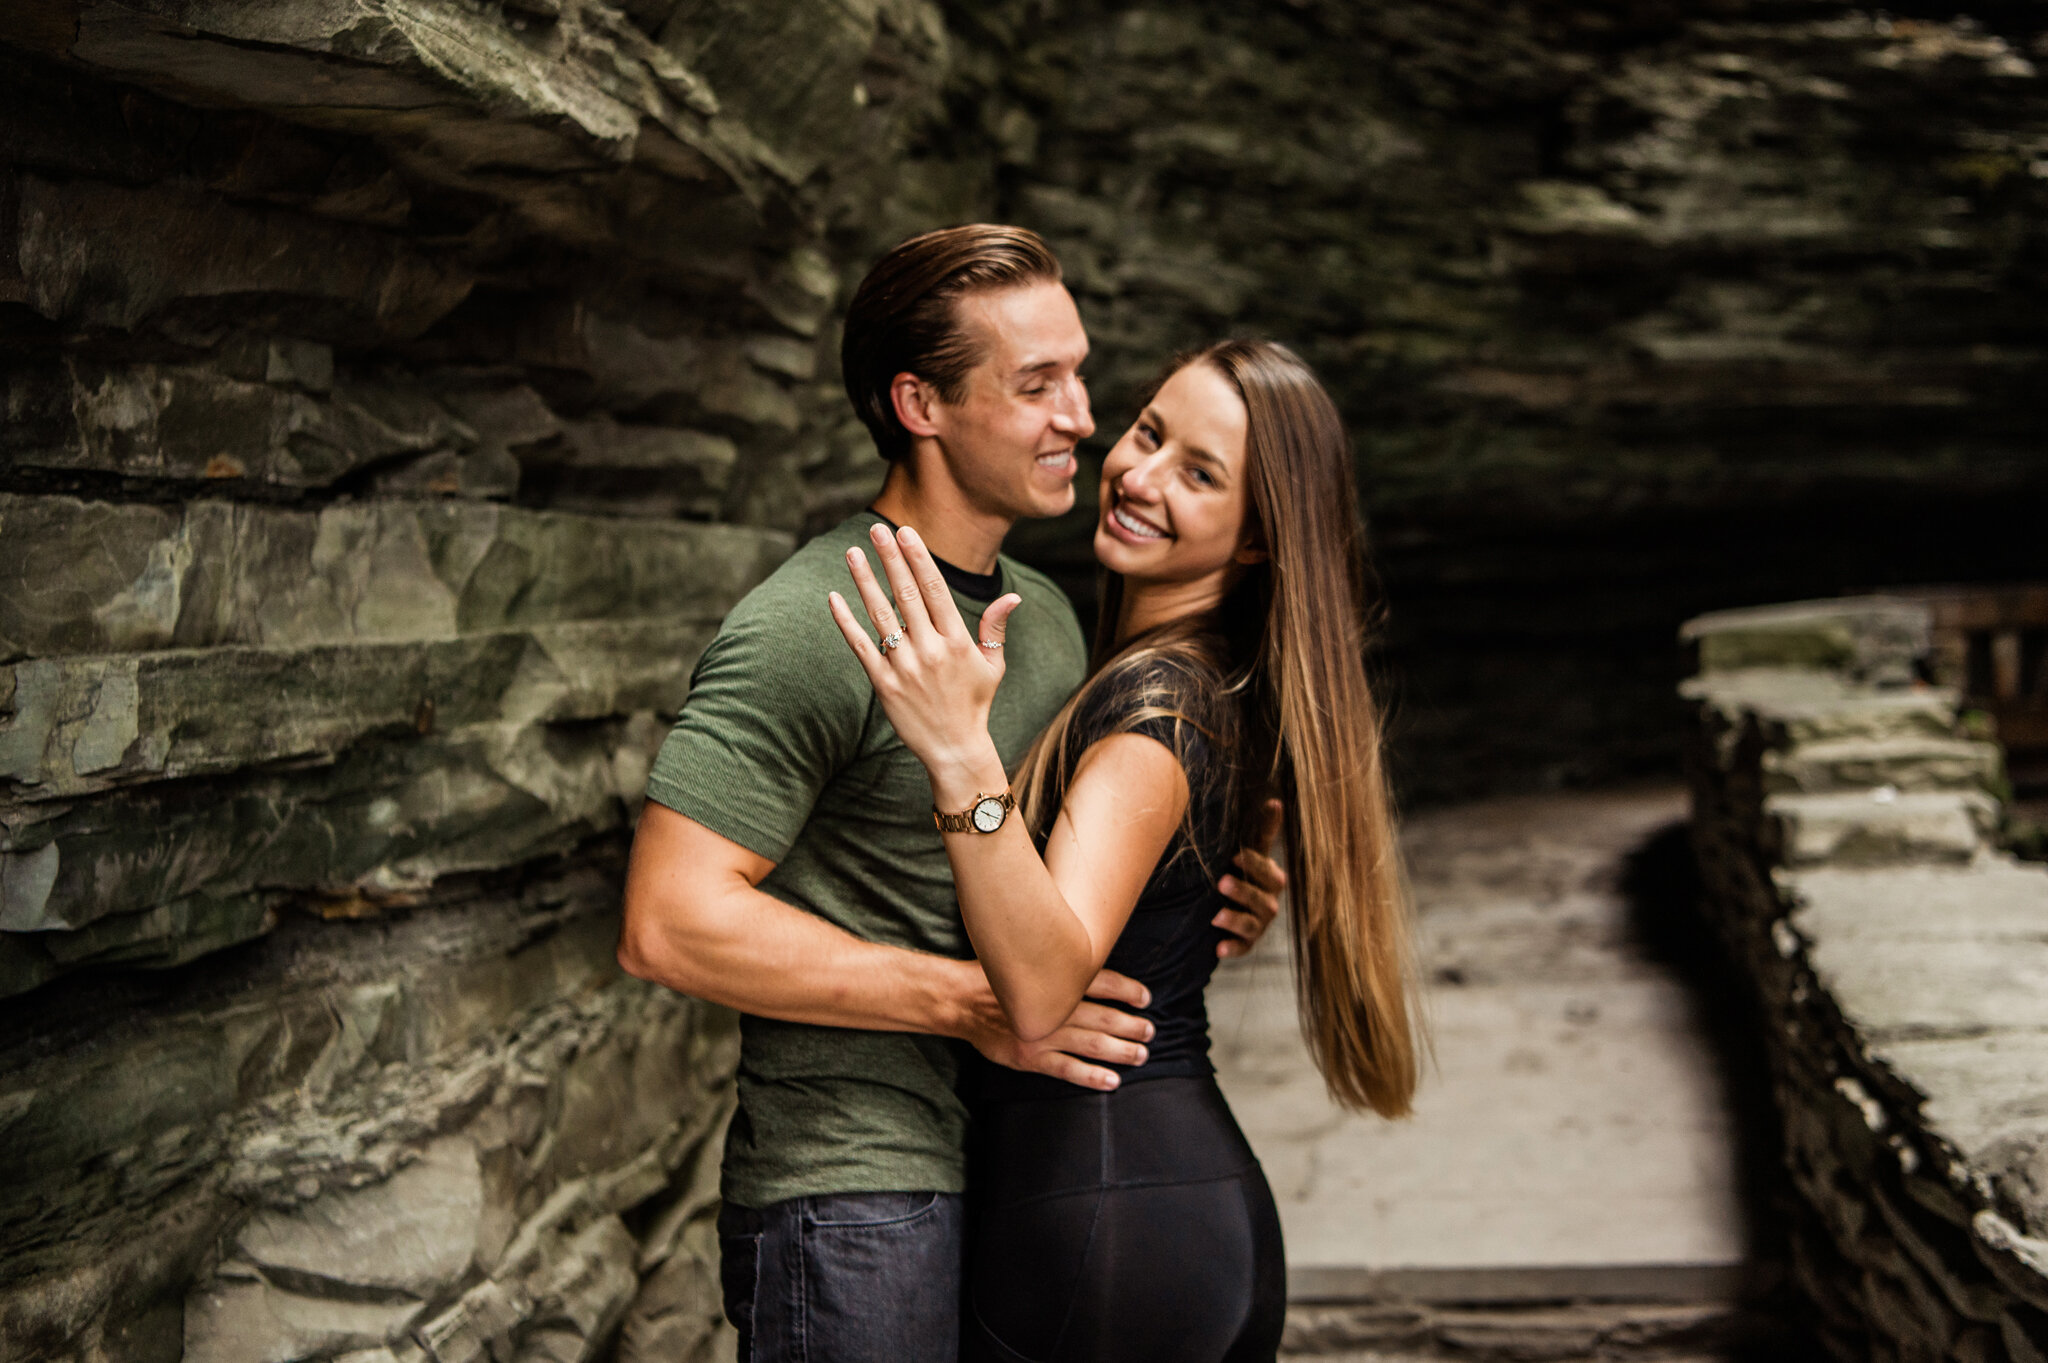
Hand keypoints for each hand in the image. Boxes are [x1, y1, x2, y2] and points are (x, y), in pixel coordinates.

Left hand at [828, 523, 1016, 787]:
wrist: (954, 749)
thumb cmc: (974, 704)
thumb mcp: (993, 666)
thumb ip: (995, 629)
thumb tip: (1012, 598)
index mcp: (957, 640)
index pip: (935, 589)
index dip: (918, 558)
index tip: (906, 533)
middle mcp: (931, 649)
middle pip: (907, 594)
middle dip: (890, 557)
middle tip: (876, 528)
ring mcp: (905, 667)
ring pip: (881, 615)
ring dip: (865, 581)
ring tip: (852, 553)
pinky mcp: (884, 684)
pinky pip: (861, 646)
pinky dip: (846, 622)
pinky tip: (835, 597)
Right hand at [954, 965, 1154, 1091]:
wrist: (960, 1000)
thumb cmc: (993, 977)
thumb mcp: (1025, 959)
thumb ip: (1055, 964)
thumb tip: (1086, 961)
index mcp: (1053, 981)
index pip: (1099, 982)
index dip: (1126, 990)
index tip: (1145, 997)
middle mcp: (1052, 1007)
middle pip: (1102, 1016)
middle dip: (1129, 1025)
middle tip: (1150, 1031)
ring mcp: (1042, 1034)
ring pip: (1090, 1043)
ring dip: (1120, 1050)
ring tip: (1141, 1054)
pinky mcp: (1030, 1057)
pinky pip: (1067, 1069)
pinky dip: (1092, 1076)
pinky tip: (1112, 1080)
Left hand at [1215, 798, 1285, 958]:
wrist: (1225, 902)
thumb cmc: (1241, 871)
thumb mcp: (1250, 851)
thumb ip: (1262, 832)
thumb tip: (1275, 801)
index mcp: (1270, 878)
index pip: (1268, 872)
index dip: (1254, 864)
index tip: (1235, 856)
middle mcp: (1268, 902)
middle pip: (1263, 900)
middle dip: (1243, 891)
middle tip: (1221, 882)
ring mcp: (1258, 925)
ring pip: (1253, 925)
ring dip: (1236, 920)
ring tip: (1215, 916)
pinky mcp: (1245, 943)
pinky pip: (1242, 948)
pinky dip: (1232, 948)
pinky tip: (1218, 947)